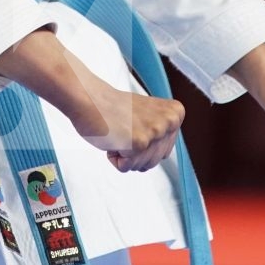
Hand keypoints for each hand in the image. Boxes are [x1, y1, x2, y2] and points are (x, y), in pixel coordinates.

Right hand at [66, 78, 184, 173]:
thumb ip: (162, 132)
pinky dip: (115, 158)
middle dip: (135, 153)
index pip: (164, 151)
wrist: (89, 97)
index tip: (133, 124)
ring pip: (142, 166)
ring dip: (125, 155)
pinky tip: (112, 138)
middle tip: (123, 129)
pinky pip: (127, 167)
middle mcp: (170, 122)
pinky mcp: (139, 143)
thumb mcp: (150, 115)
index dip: (143, 144)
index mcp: (176, 113)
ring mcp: (155, 132)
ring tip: (118, 132)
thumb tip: (165, 154)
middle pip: (154, 161)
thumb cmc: (114, 108)